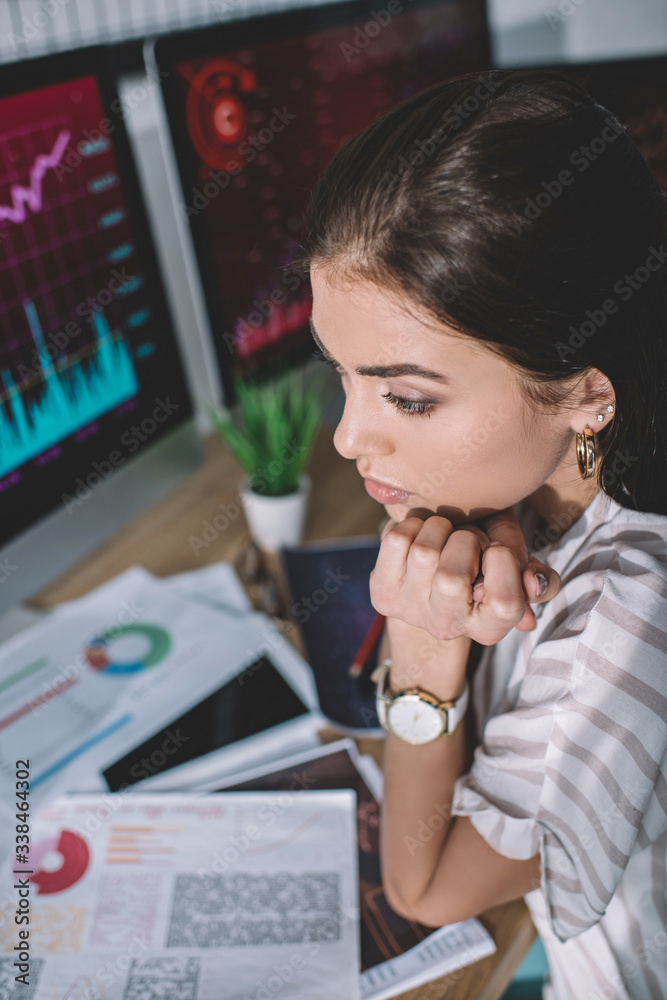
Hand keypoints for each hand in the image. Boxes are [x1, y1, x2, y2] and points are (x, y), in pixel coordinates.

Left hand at [369, 506, 559, 646]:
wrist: (433, 570)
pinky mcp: (383, 595)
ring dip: (439, 527)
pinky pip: (396, 542)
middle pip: (452, 578)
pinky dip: (412, 524)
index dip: (503, 563)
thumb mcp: (518, 566)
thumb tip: (533, 583)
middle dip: (466, 539)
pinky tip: (420, 533)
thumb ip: (539, 575)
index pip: (505, 604)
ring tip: (445, 535)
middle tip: (468, 540)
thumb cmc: (483, 563)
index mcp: (488, 628)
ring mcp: (411, 614)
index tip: (496, 549)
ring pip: (423, 553)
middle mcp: (448, 628)